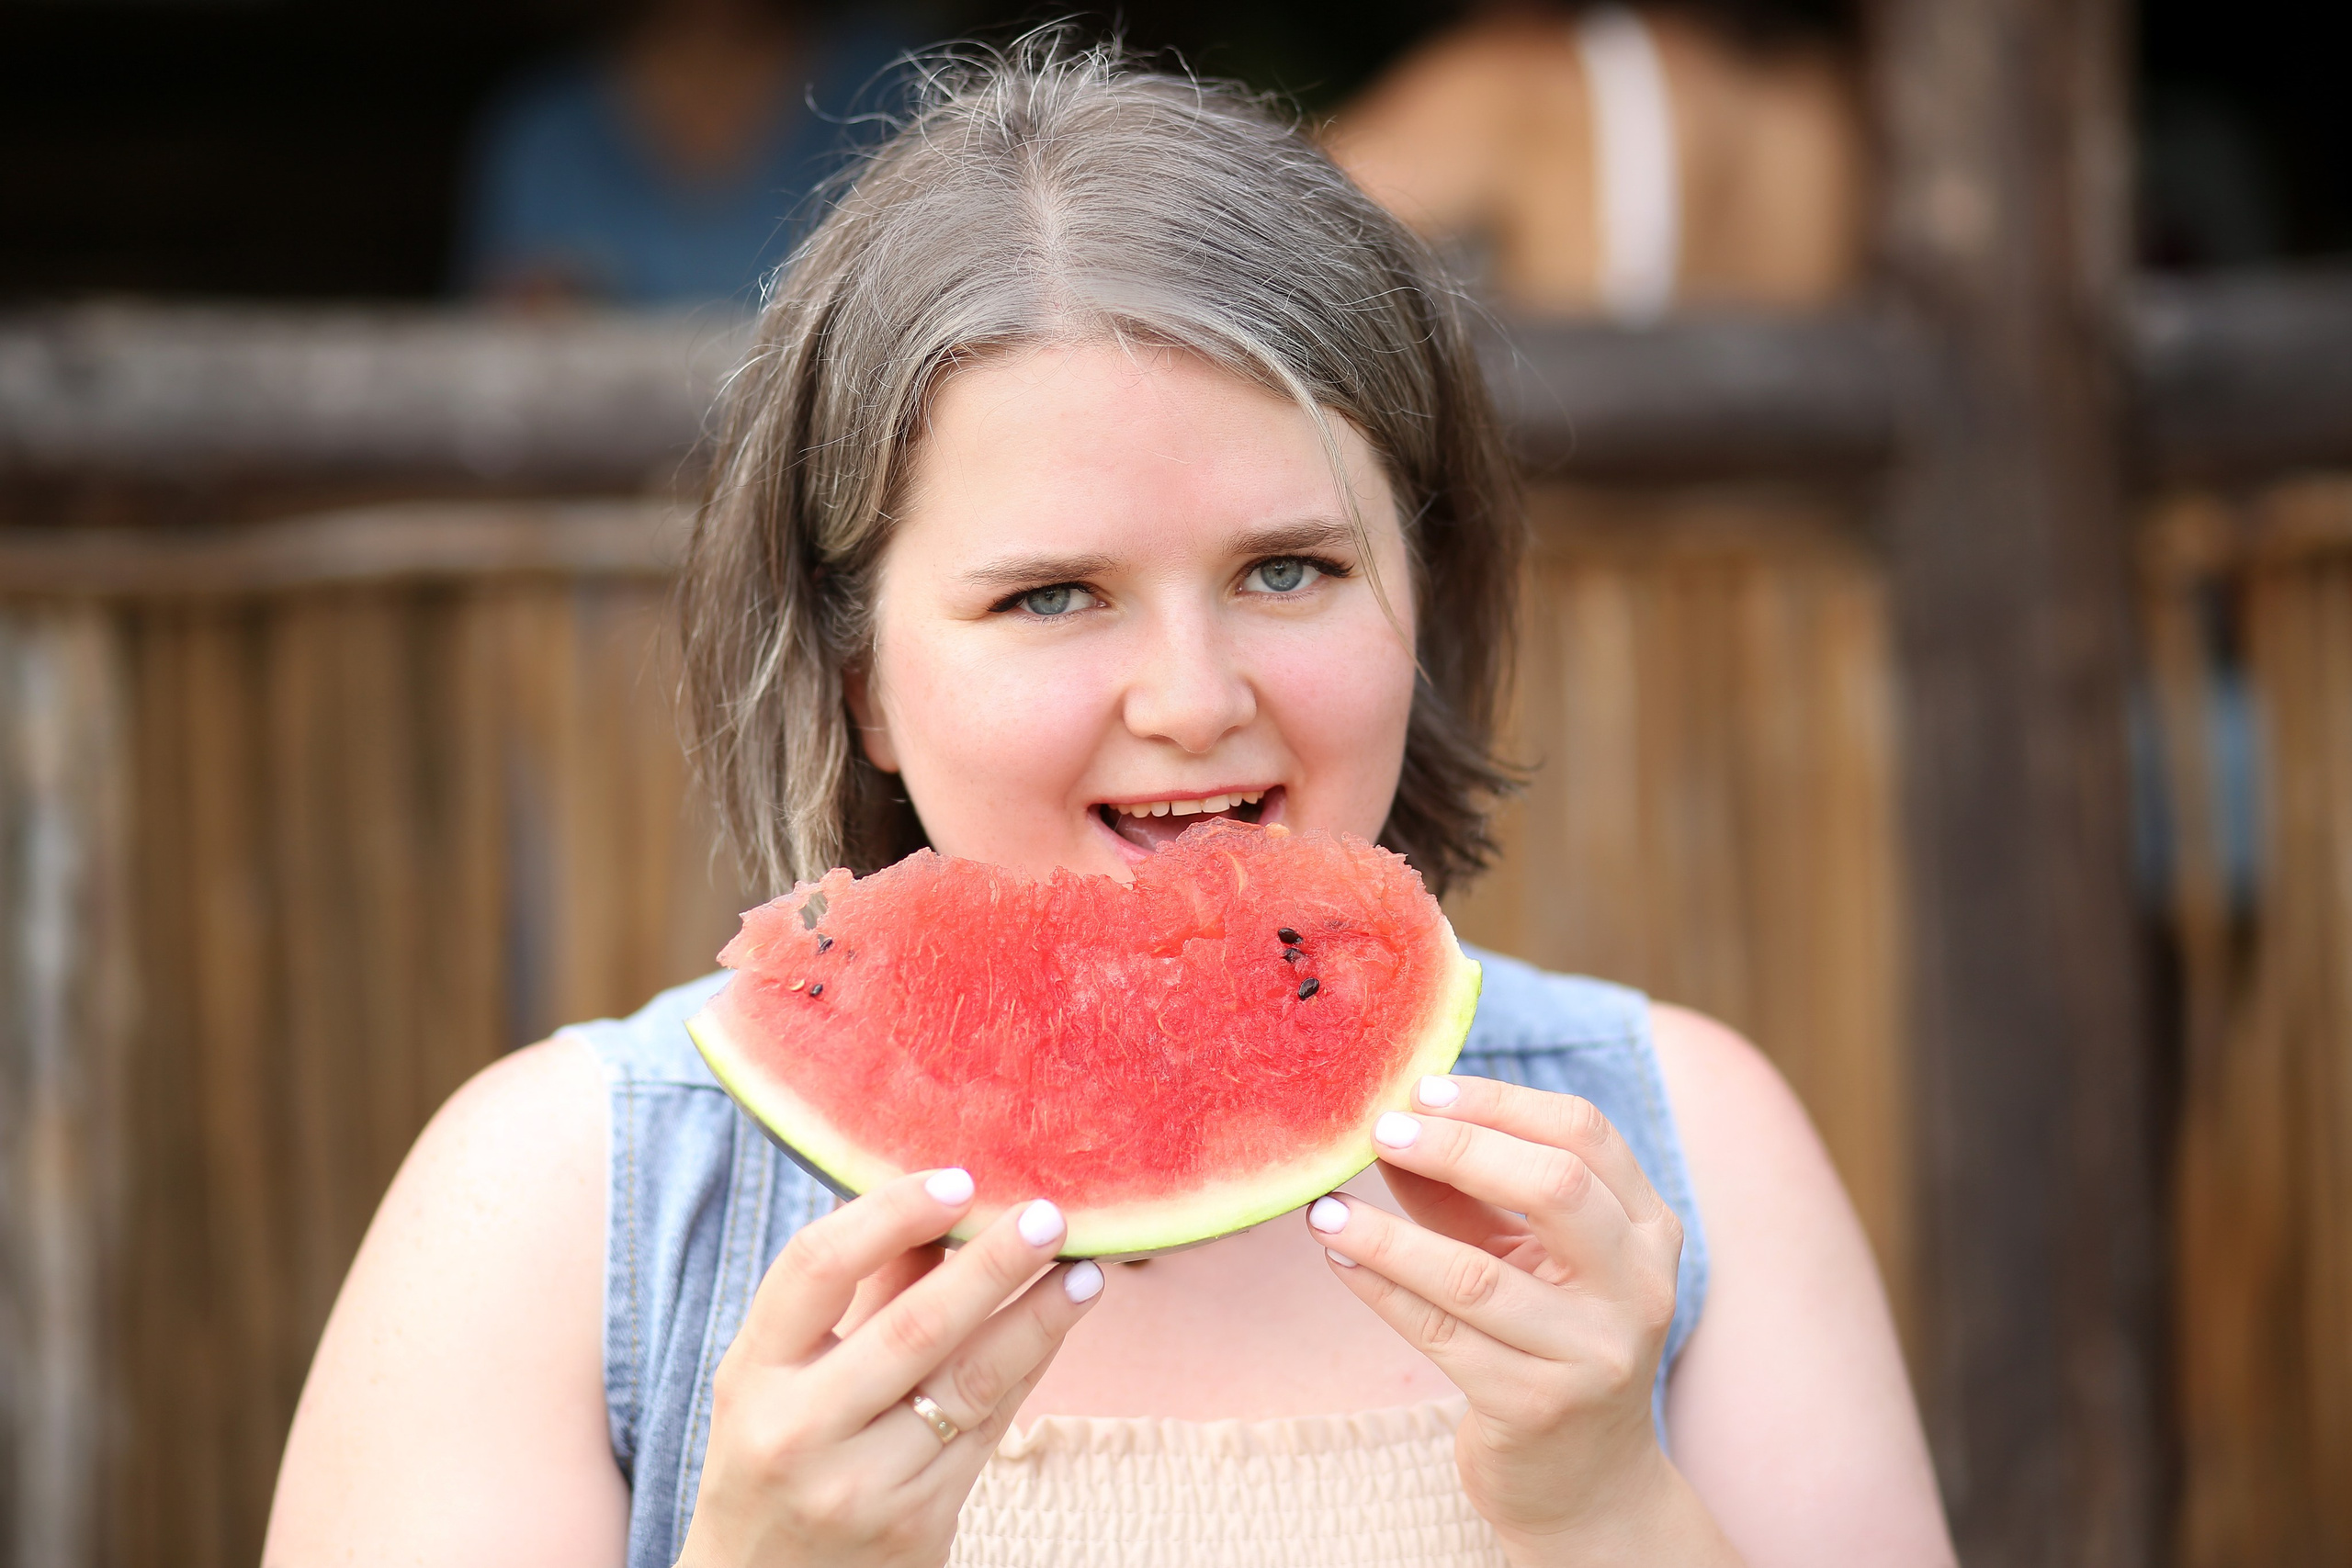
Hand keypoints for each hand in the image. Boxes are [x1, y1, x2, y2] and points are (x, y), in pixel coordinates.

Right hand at [677, 1170, 1103, 1567]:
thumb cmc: (777, 1454)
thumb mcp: (784, 1375)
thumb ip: (859, 1291)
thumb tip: (941, 1202)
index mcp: (751, 1375)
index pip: (816, 1268)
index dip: (890, 1212)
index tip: (957, 1178)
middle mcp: (800, 1430)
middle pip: (913, 1327)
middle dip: (992, 1265)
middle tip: (1049, 1216)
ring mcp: (862, 1485)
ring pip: (969, 1383)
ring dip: (1038, 1319)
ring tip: (1085, 1270)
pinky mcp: (918, 1524)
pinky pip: (989, 1429)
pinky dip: (1029, 1368)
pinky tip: (1060, 1324)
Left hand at [1307, 1076, 1732, 1565]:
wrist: (1586, 1481)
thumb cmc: (1546, 1342)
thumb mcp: (1522, 1257)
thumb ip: (1464, 1194)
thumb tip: (1387, 1126)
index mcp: (1648, 1231)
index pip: (1584, 1134)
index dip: (1500, 1101)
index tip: (1423, 1089)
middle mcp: (1638, 1288)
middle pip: (1553, 1186)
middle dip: (1457, 1148)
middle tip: (1379, 1130)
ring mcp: (1592, 1354)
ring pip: (1476, 1273)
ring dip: (1387, 1233)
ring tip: (1326, 1207)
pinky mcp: (1536, 1408)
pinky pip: (1439, 1333)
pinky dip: (1380, 1287)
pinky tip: (1339, 1258)